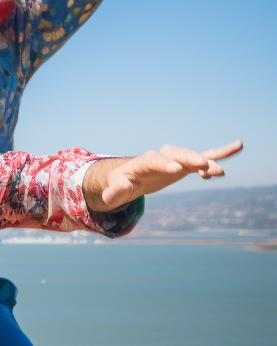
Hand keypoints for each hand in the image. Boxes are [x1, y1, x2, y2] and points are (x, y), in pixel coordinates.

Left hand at [89, 141, 242, 209]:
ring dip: (206, 161)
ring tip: (219, 171)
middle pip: (177, 154)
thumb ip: (114, 192)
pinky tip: (238, 147)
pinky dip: (220, 153)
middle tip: (201, 165)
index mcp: (144, 162)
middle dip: (188, 158)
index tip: (176, 169)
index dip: (165, 163)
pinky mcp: (187, 164)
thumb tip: (107, 199)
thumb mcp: (117, 188)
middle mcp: (162, 156)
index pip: (155, 160)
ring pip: (193, 156)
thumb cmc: (123, 183)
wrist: (133, 177)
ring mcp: (176, 158)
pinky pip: (205, 157)